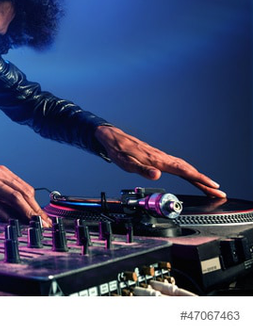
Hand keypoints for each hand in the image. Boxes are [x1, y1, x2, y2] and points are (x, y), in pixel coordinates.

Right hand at [0, 158, 51, 224]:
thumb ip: (1, 192)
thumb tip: (17, 209)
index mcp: (1, 171)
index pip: (26, 188)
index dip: (37, 204)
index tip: (44, 217)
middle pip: (23, 193)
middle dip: (36, 210)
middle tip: (45, 224)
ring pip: (12, 197)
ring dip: (26, 212)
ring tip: (34, 224)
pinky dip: (5, 214)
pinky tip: (11, 222)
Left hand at [95, 125, 225, 197]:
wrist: (113, 139)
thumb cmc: (119, 151)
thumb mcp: (126, 163)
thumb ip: (142, 170)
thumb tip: (157, 175)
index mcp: (157, 160)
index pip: (183, 171)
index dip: (199, 179)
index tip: (212, 186)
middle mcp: (162, 157)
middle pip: (188, 170)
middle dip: (204, 181)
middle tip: (219, 192)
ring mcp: (161, 157)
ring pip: (184, 167)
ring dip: (198, 177)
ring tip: (209, 187)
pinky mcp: (158, 157)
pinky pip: (178, 165)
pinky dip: (189, 171)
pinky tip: (191, 175)